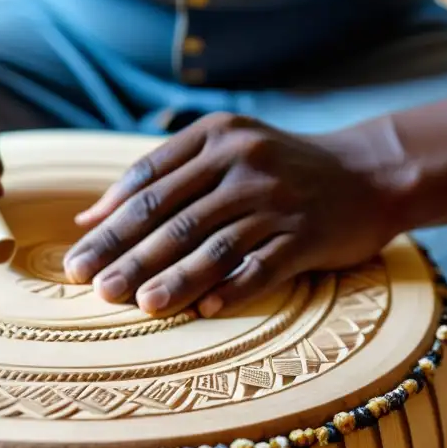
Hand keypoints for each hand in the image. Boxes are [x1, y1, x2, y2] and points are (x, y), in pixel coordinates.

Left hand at [64, 112, 394, 316]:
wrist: (369, 173)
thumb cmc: (280, 168)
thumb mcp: (223, 152)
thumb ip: (161, 177)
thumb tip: (88, 218)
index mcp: (216, 136)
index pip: (149, 181)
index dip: (110, 222)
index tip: (77, 258)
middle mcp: (245, 162)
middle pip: (174, 215)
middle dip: (129, 254)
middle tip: (94, 287)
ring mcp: (278, 199)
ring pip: (214, 243)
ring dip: (173, 277)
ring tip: (138, 304)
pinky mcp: (307, 234)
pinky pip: (263, 266)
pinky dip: (232, 288)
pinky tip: (202, 311)